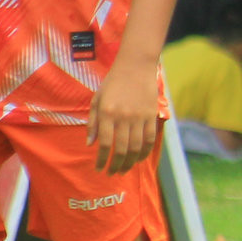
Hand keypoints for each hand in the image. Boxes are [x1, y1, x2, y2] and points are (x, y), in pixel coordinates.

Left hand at [89, 55, 163, 174]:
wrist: (135, 66)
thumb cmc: (112, 83)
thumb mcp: (97, 100)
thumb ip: (93, 123)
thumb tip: (90, 144)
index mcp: (107, 113)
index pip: (104, 143)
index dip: (102, 160)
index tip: (99, 169)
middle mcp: (123, 117)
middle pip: (121, 149)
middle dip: (116, 165)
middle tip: (112, 173)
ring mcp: (139, 117)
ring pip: (136, 147)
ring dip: (130, 162)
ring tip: (124, 170)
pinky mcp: (151, 116)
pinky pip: (149, 139)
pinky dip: (145, 152)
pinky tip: (139, 159)